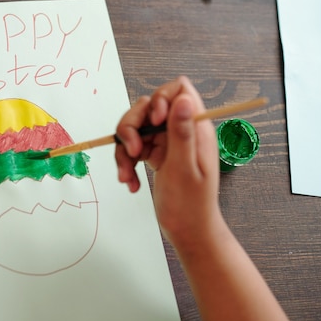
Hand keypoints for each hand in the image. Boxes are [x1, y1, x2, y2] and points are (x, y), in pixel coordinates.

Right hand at [114, 77, 219, 246]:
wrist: (187, 231)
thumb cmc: (191, 205)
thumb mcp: (185, 168)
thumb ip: (183, 132)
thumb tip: (183, 99)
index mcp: (195, 128)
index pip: (179, 90)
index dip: (160, 99)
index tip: (153, 121)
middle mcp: (180, 130)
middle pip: (147, 107)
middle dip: (132, 128)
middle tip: (133, 152)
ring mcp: (166, 142)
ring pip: (135, 128)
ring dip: (125, 151)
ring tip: (128, 175)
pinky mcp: (155, 154)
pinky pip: (132, 147)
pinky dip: (126, 163)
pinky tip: (131, 182)